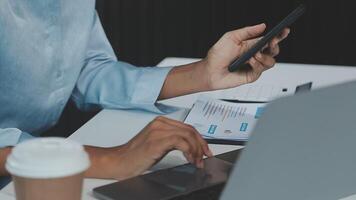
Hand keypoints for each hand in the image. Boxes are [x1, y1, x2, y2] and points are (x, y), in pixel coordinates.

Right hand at [85, 116, 212, 179]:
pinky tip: (189, 159)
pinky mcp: (157, 140)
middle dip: (201, 145)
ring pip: (188, 135)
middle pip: (190, 130)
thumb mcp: (157, 144)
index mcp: (161, 122)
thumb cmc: (135, 155)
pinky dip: (189, 151)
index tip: (205, 150)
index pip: (187, 127)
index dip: (200, 139)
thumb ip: (172, 141)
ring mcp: (158, 130)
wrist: (119, 161)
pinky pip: (181, 142)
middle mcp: (160, 123)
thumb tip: (191, 147)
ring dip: (196, 150)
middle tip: (204, 157)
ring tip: (196, 161)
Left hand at [201, 23, 289, 89]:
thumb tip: (262, 26)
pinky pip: (261, 70)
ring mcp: (254, 66)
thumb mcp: (231, 37)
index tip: (284, 31)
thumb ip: (248, 31)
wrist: (210, 71)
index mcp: (251, 44)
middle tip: (270, 42)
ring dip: (264, 57)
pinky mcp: (252, 75)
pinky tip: (250, 61)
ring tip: (254, 54)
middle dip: (274, 45)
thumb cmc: (218, 55)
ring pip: (271, 61)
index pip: (269, 40)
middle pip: (274, 51)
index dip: (279, 35)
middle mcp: (255, 55)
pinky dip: (257, 64)